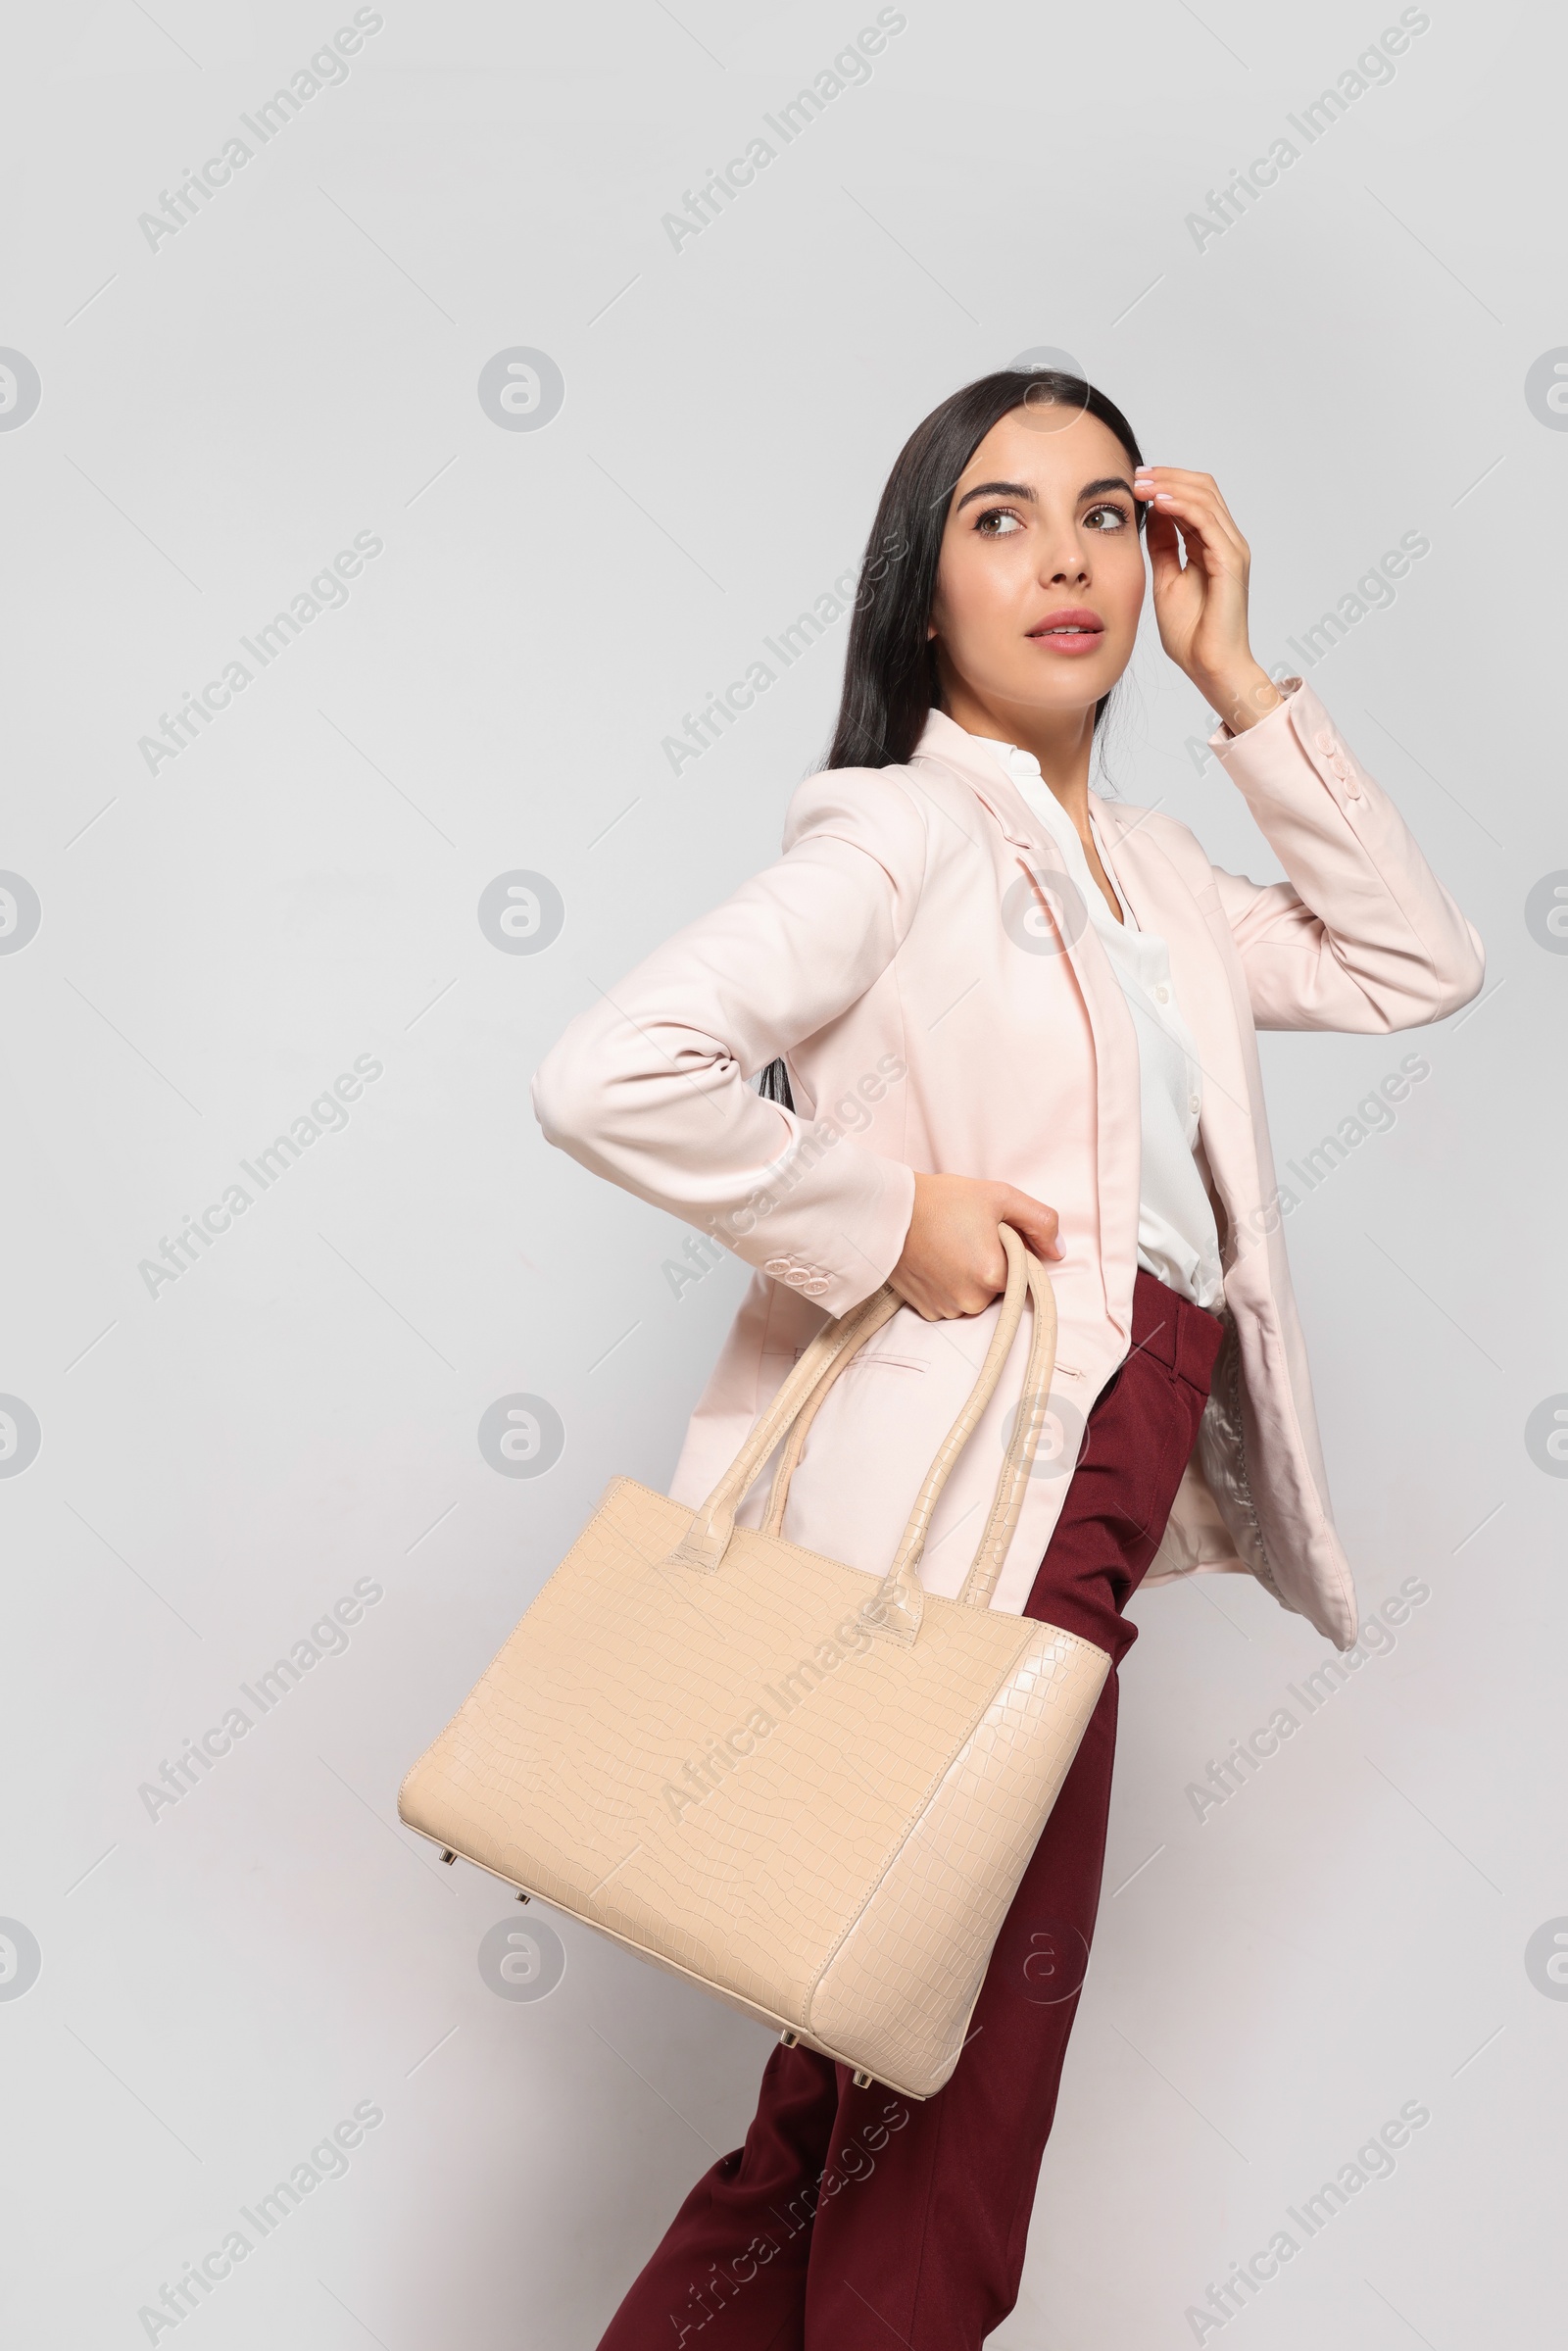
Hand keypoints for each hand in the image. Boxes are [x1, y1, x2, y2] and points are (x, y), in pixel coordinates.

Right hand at [888, 1174, 1062, 1320]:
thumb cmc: (941, 1199)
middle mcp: (972, 1300)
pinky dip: (949, 1286)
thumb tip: (1058, 1251)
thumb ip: (1040, 1221)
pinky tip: (936, 1261)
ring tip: (949, 1247)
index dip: (1012, 1251)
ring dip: (970, 1278)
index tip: (993, 1235)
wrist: (887, 1211)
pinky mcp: (927, 1311)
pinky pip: (952, 1302)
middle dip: (991, 1265)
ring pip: (976, 1297)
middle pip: (1000, 1288)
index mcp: (993, 1275)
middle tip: (968, 1236)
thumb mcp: (1000, 1196)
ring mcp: (947, 1309)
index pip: (1023, 1273)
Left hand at [1132, 466, 1281, 733]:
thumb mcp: (1167, 580)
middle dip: (1167, 477)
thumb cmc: (1192, 634)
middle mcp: (1226, 542)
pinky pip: (1207, 522)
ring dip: (1171, 485)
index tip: (1133, 482)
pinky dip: (1183, 507)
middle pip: (1203, 488)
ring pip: (1206, 498)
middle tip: (1135, 475)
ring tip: (1141, 484)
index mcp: (1212, 546)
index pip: (1194, 498)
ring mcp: (1231, 550)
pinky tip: (1159, 502)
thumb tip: (1152, 514)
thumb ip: (1163, 547)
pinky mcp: (1231, 563)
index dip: (1165, 484)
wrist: (1210, 667)